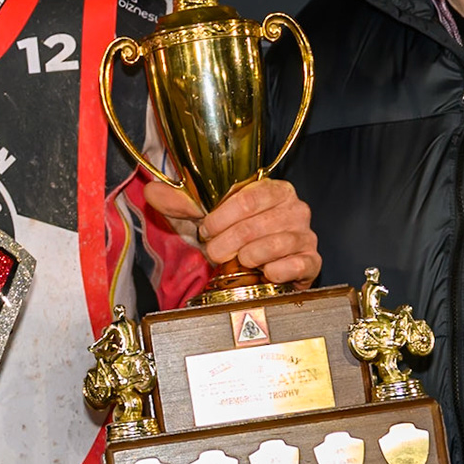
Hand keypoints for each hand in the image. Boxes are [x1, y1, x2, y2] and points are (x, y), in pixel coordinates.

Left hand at [145, 177, 320, 288]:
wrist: (261, 269)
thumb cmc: (236, 237)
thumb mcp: (207, 218)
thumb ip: (181, 204)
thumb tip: (152, 192)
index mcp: (273, 190)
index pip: (249, 197)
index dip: (223, 216)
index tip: (205, 229)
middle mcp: (295, 209)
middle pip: (259, 223)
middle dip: (230, 241)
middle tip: (215, 252)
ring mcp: (305, 235)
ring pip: (278, 243)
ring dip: (250, 256)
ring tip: (239, 262)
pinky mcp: (312, 262)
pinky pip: (298, 264)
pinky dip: (278, 270)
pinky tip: (265, 273)